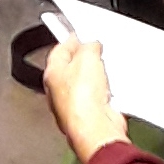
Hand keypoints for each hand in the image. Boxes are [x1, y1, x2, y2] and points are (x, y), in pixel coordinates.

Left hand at [43, 33, 124, 161]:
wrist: (96, 128)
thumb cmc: (83, 98)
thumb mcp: (88, 57)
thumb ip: (88, 46)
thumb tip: (91, 44)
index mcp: (52, 74)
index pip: (59, 50)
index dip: (72, 40)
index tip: (82, 34)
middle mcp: (58, 92)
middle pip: (72, 67)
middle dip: (86, 59)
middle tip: (97, 52)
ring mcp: (73, 105)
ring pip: (86, 83)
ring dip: (97, 77)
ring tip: (106, 73)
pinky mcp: (89, 116)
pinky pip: (98, 98)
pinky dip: (106, 93)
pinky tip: (111, 91)